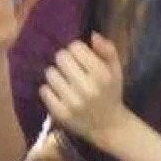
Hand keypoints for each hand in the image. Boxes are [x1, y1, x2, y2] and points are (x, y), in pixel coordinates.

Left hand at [40, 33, 126, 147]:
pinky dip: (49, 89)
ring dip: (56, 74)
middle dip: (64, 60)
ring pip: (50, 73)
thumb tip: (93, 35)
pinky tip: (58, 92)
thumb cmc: (111, 93)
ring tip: (64, 80)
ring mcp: (73, 102)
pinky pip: (44, 91)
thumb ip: (108, 50)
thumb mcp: (116, 70)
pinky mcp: (61, 113)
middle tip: (70, 68)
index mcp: (102, 74)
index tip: (80, 57)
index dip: (76, 49)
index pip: (75, 47)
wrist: (109, 126)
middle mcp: (87, 88)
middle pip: (61, 57)